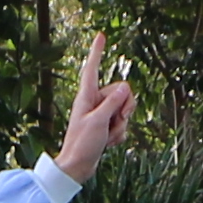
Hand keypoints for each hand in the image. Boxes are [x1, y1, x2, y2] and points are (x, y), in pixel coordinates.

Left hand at [51, 33, 138, 183]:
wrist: (77, 167)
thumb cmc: (82, 143)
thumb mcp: (98, 121)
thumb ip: (113, 102)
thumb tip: (125, 86)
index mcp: (86, 96)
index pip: (92, 68)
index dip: (97, 52)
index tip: (101, 35)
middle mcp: (94, 101)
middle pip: (122, 91)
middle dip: (125, 107)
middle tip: (117, 121)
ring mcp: (101, 113)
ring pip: (125, 109)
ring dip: (121, 125)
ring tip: (107, 136)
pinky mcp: (106, 125)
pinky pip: (123, 124)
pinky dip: (119, 134)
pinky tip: (108, 143)